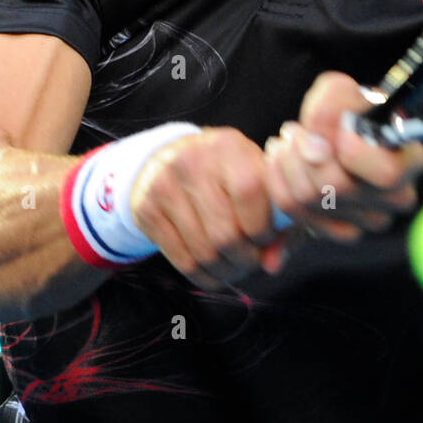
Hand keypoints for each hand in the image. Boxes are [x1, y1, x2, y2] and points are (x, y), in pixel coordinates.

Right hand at [128, 127, 283, 289]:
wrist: (171, 157)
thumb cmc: (227, 173)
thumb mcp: (256, 179)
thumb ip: (276, 219)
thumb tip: (273, 265)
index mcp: (228, 146)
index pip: (250, 194)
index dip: (263, 228)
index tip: (266, 238)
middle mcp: (192, 160)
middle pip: (225, 233)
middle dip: (245, 258)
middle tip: (251, 260)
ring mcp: (164, 184)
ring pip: (204, 252)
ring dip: (225, 271)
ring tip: (235, 268)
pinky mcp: (146, 209)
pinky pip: (181, 260)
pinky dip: (203, 276)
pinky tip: (213, 272)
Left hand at [264, 72, 422, 239]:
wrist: (349, 132)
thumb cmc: (352, 110)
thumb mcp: (346, 91)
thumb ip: (333, 101)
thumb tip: (315, 140)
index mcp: (410, 163)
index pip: (386, 173)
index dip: (352, 152)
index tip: (336, 130)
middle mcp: (396, 199)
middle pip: (338, 186)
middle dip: (305, 150)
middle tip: (294, 129)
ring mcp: (368, 220)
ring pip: (310, 198)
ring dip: (288, 161)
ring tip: (287, 139)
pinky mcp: (337, 230)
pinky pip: (293, 210)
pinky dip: (277, 178)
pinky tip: (280, 157)